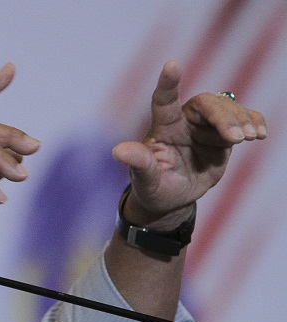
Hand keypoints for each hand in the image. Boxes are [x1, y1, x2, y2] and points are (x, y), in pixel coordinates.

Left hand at [112, 60, 266, 227]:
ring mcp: (205, 127)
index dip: (168, 84)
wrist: (173, 198)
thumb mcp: (145, 180)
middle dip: (223, 117)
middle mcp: (184, 122)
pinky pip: (242, 118)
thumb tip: (118, 151)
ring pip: (227, 109)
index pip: (163, 101)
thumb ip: (139, 163)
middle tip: (236, 138)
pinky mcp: (223, 135)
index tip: (171, 64)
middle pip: (206, 104)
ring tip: (251, 137)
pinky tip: (261, 133)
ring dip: (242, 120)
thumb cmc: (153, 187)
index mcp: (162, 129)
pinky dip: (254, 121)